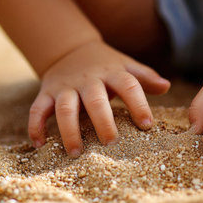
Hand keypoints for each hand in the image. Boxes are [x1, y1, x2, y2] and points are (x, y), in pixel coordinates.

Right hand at [28, 40, 169, 156]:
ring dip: (69, 130)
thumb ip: (145, 77)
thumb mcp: (126, 66)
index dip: (138, 104)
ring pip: (64, 108)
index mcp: (111, 72)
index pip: (128, 85)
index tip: (147, 126)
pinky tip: (40, 144)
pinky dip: (35, 126)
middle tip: (111, 144)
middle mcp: (87, 80)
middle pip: (95, 99)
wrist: (70, 49)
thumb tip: (167, 86)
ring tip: (76, 153)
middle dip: (103, 121)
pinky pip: (38, 109)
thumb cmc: (106, 65)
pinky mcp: (46, 93)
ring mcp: (65, 86)